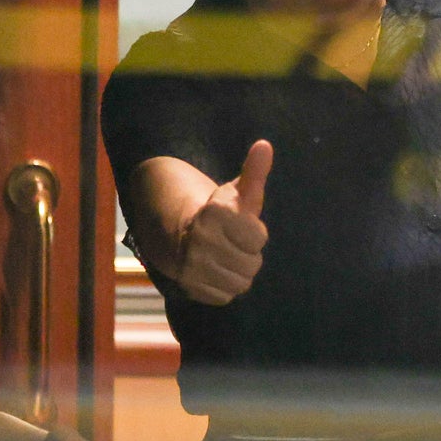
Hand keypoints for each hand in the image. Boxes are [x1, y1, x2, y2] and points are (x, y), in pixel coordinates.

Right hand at [159, 142, 271, 304]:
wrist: (176, 231)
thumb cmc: (218, 212)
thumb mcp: (236, 191)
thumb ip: (254, 172)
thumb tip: (265, 145)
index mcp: (215, 214)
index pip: (258, 238)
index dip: (254, 233)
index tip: (240, 225)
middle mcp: (201, 241)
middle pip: (252, 264)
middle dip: (247, 253)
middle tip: (232, 243)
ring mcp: (193, 267)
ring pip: (241, 282)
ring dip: (238, 271)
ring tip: (226, 256)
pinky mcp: (190, 287)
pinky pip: (225, 295)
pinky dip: (224, 285)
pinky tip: (215, 270)